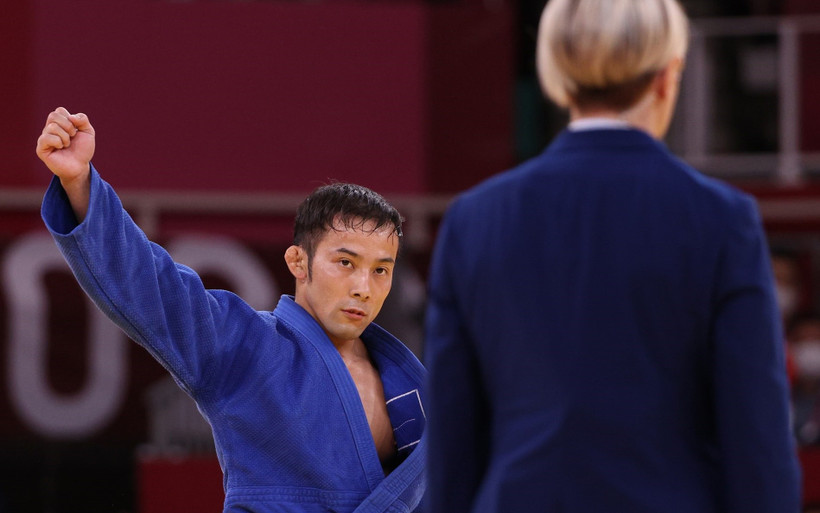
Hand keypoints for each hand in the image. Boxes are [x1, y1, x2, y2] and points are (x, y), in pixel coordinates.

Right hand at [36, 107, 94, 221]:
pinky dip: (58, 142)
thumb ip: (83, 120)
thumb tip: (71, 116)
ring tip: (67, 145)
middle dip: (68, 126)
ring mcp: (44, 138)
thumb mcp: (88, 132)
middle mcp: (49, 129)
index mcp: (59, 123)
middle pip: (53, 115)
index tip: (76, 130)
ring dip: (65, 137)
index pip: (59, 110)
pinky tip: (60, 148)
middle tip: (72, 137)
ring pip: (52, 127)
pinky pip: (46, 138)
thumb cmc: (82, 150)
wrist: (80, 167)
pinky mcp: (40, 148)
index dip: (71, 119)